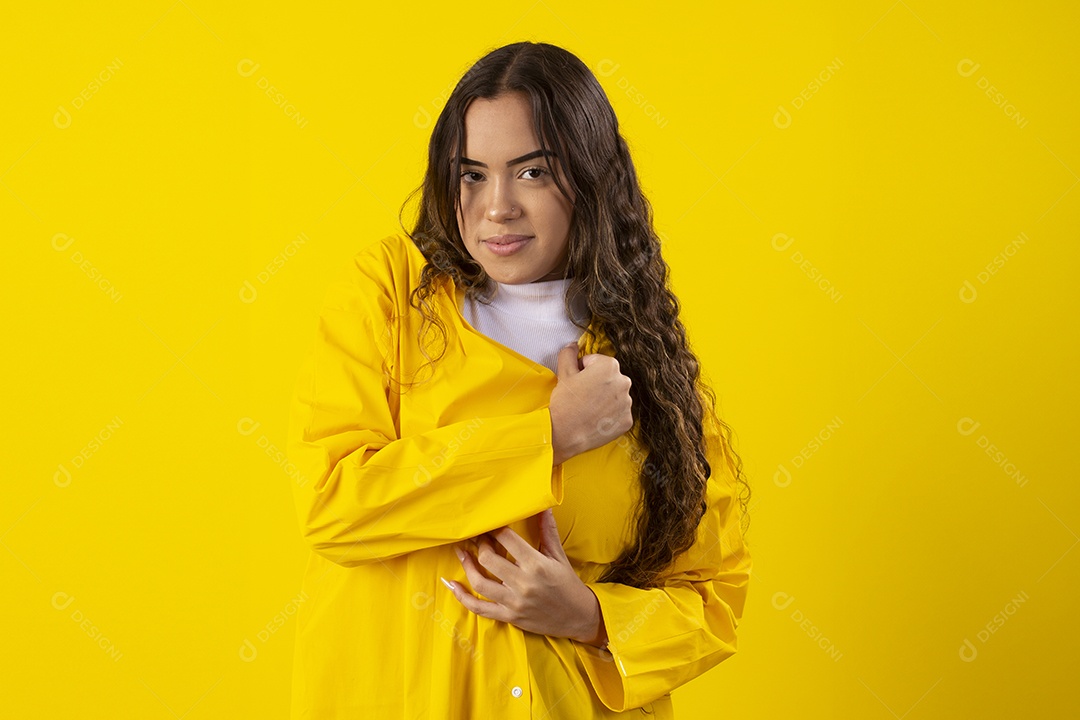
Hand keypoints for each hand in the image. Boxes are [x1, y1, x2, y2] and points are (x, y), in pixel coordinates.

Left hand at [444, 508, 606, 646]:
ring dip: (467, 565)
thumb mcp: (558, 556)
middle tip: (476, 537)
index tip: (487, 522)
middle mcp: (523, 583)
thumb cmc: (568, 583)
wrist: (579, 617)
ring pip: (480, 582)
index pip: (506, 538)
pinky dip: (462, 597)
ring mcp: (514, 602)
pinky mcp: (509, 617)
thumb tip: (543, 506)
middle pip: (489, 558)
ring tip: (461, 552)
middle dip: (479, 544)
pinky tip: (451, 584)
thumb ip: (547, 530)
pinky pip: (479, 608)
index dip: (493, 528)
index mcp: (536, 564)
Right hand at [548, 343, 632, 464]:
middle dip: (596, 383)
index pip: (596, 362)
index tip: (577, 381)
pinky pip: (618, 412)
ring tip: (587, 408)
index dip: (583, 370)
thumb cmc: (564, 403)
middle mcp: (624, 382)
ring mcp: (627, 403)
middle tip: (581, 395)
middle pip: (608, 378)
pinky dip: (609, 414)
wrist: (565, 433)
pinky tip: (595, 418)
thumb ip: (569, 354)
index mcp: (610, 366)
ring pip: (614, 395)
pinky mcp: (627, 420)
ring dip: (603, 398)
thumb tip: (573, 346)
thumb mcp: (564, 373)